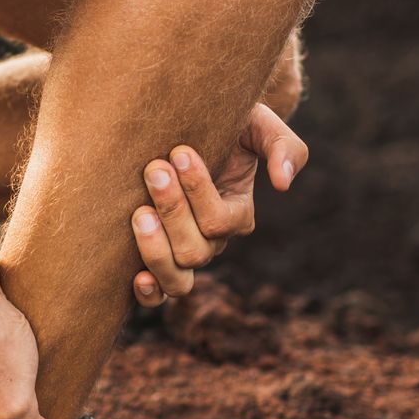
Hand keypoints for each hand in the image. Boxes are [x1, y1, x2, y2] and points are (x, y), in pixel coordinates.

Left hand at [131, 102, 309, 305]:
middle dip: (173, 210)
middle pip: (195, 250)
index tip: (180, 151)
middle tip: (154, 169)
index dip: (199, 190)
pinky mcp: (155, 259)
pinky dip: (149, 293)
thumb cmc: (225, 123)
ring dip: (156, 250)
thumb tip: (283, 183)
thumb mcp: (260, 125)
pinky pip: (157, 294)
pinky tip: (135, 275)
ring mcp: (183, 254)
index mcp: (237, 215)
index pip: (219, 220)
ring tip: (139, 214)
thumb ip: (283, 147)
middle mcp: (212, 241)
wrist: (185, 124)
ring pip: (178, 279)